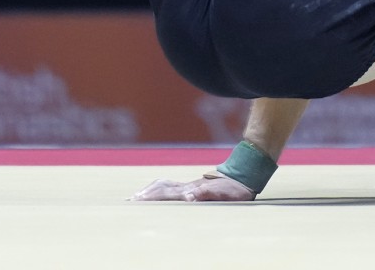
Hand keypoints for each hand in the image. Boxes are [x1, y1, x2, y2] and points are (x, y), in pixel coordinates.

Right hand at [130, 172, 255, 201]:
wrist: (244, 174)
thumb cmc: (236, 188)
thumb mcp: (226, 193)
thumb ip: (208, 193)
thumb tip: (190, 196)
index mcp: (192, 190)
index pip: (169, 194)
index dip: (154, 198)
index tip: (139, 201)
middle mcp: (188, 186)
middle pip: (162, 189)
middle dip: (145, 195)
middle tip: (130, 201)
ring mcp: (189, 185)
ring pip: (163, 185)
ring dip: (149, 191)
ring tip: (136, 197)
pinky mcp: (191, 186)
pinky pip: (169, 186)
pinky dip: (157, 189)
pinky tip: (152, 193)